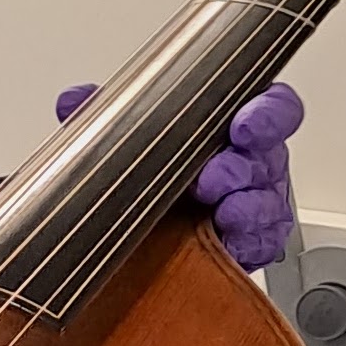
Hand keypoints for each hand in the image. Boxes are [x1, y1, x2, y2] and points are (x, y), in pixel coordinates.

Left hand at [56, 80, 303, 270]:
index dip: (267, 114)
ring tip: (221, 212)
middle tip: (210, 178)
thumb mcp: (126, 135)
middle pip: (267, 156)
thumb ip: (105, 113)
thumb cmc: (152, 170)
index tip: (244, 124)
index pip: (271, 107)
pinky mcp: (251, 240)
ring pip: (268, 201)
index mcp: (232, 123)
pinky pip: (262, 242)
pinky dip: (247, 243)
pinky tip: (228, 242)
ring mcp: (254, 200)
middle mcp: (251, 159)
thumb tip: (74, 102)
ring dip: (246, 208)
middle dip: (240, 167)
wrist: (147, 229)